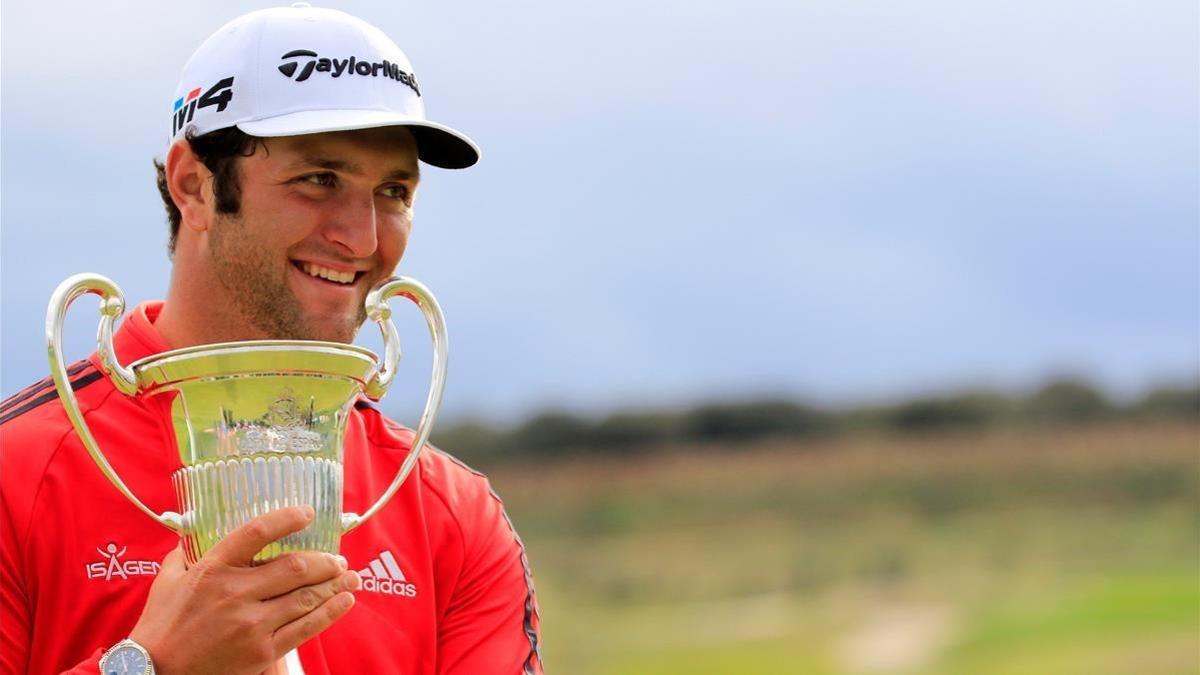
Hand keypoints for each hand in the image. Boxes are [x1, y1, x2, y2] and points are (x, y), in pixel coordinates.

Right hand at [129, 506, 359, 674]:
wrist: (153, 673)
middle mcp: (235, 593)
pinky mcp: (262, 652)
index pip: (257, 533)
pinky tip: (345, 601)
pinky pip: (305, 628)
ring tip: (351, 576)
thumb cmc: (161, 625)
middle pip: (295, 567)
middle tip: (338, 559)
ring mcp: (251, 624)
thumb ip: (186, 553)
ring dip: (335, 585)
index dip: (287, 519)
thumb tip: (195, 527)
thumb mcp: (168, 580)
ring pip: (306, 597)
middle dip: (325, 561)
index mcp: (213, 569)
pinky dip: (330, 612)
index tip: (308, 513)